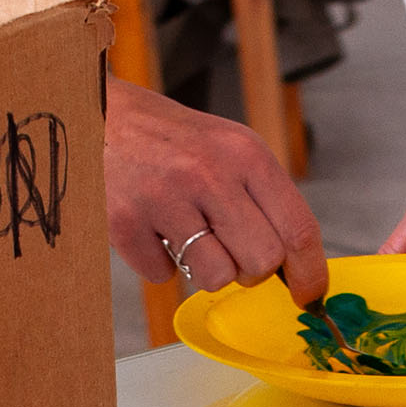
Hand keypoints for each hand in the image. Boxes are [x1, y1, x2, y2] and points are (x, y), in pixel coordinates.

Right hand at [107, 79, 328, 304]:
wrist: (95, 112)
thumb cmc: (167, 138)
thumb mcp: (227, 148)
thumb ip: (263, 200)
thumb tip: (297, 267)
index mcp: (243, 152)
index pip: (298, 228)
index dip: (310, 272)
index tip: (309, 294)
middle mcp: (208, 172)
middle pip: (263, 262)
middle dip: (250, 269)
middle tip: (229, 248)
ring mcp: (164, 198)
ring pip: (216, 278)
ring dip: (204, 269)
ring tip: (185, 234)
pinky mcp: (125, 222)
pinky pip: (162, 276)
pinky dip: (157, 261)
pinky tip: (150, 228)